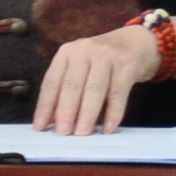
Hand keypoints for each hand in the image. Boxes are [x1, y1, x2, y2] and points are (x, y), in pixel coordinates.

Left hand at [33, 22, 163, 135]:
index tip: (40, 126)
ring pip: (94, 89)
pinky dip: (113, 113)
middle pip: (72, 85)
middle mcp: (85, 50)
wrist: (136, 42)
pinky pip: (118, 92)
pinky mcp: (127, 64)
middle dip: (66, 111)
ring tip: (82, 132)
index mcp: (67, 52)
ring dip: (87, 114)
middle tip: (63, 132)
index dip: (45, 105)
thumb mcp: (80, 67)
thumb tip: (51, 121)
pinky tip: (109, 128)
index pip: (52, 81)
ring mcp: (107, 56)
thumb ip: (65, 89)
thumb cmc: (102, 61)